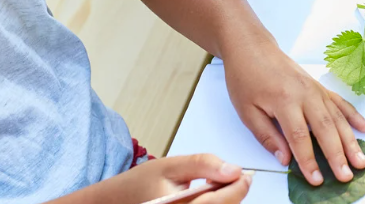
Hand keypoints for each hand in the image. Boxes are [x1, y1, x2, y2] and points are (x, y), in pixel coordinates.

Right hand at [107, 155, 251, 202]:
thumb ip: (204, 165)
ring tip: (218, 186)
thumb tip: (234, 170)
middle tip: (236, 178)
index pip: (218, 203)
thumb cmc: (143, 182)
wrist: (118, 200)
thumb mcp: (173, 165)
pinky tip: (210, 197)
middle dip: (233, 195)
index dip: (238, 189)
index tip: (246, 175)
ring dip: (224, 201)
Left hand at [222, 39, 364, 184]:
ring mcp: (315, 89)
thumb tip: (285, 159)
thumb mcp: (246, 111)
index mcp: (284, 101)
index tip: (316, 180)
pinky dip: (354, 115)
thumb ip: (267, 136)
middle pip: (325, 128)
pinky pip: (340, 102)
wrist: (252, 48)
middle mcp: (305, 94)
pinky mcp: (319, 86)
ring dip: (350, 140)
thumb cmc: (245, 79)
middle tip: (347, 176)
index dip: (309, 160)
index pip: (300, 136)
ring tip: (361, 160)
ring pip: (337, 117)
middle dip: (338, 154)